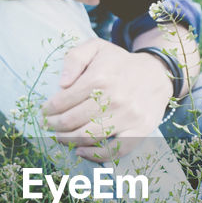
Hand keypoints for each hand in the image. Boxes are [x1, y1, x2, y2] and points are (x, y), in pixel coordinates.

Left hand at [41, 39, 172, 160]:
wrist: (156, 74)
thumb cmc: (119, 62)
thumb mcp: (96, 47)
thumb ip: (74, 59)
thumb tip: (62, 84)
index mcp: (99, 78)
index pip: (63, 100)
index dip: (49, 109)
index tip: (45, 112)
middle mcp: (114, 99)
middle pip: (72, 121)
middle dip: (54, 126)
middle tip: (49, 125)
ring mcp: (128, 117)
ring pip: (88, 137)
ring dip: (68, 140)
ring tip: (60, 137)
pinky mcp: (139, 130)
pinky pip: (114, 150)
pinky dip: (94, 155)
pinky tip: (81, 150)